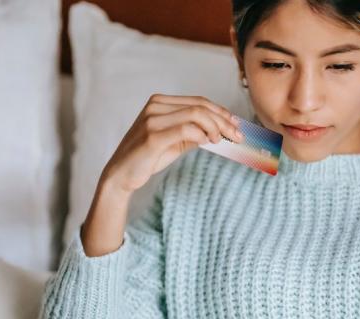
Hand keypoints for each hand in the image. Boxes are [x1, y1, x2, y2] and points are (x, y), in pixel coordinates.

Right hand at [101, 93, 244, 193]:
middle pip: (200, 106)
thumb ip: (193, 133)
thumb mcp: (174, 142)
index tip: (237, 125)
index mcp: (160, 102)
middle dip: (224, 120)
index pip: (198, 101)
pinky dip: (202, 134)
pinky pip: (186, 129)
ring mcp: (152, 119)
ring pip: (196, 114)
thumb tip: (220, 131)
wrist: (120, 175)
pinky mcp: (152, 136)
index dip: (221, 112)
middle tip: (238, 136)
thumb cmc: (147, 158)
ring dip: (216, 127)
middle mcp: (155, 106)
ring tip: (224, 141)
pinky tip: (209, 141)